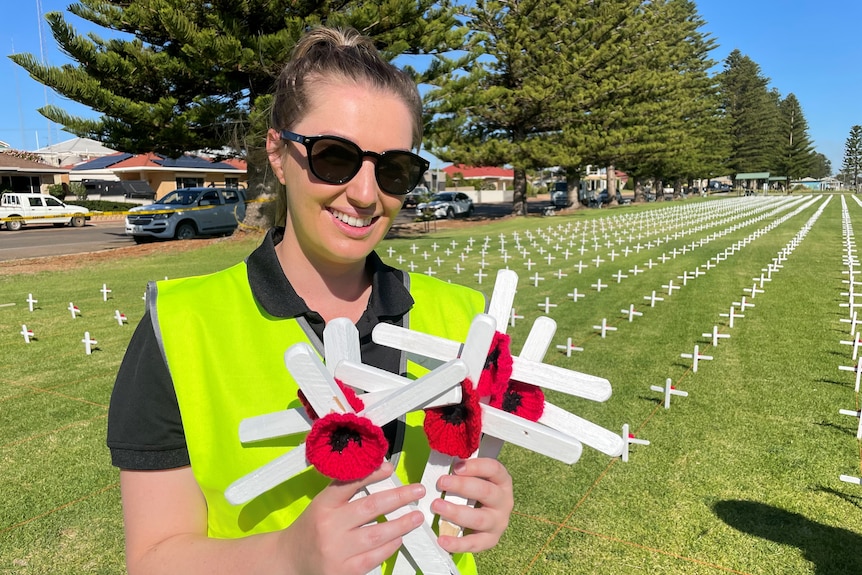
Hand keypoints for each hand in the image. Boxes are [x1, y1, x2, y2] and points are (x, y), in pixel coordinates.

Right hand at [280, 462, 425, 574]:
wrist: (289, 561)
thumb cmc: (312, 528)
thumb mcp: (322, 504)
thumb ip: (347, 489)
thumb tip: (383, 470)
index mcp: (322, 505)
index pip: (349, 484)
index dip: (373, 474)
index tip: (391, 468)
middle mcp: (328, 527)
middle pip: (370, 507)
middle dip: (399, 497)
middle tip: (417, 491)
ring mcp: (336, 551)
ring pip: (377, 534)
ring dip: (402, 524)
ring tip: (416, 516)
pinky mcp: (343, 572)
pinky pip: (374, 557)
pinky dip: (390, 546)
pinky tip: (399, 538)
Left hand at [431, 457, 513, 553]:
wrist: (489, 518)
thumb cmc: (477, 492)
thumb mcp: (476, 478)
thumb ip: (464, 471)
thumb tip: (442, 461)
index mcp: (502, 481)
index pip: (494, 469)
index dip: (476, 466)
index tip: (456, 466)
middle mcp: (504, 501)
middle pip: (485, 491)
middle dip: (462, 486)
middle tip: (442, 482)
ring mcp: (498, 522)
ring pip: (479, 518)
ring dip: (456, 512)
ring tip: (437, 506)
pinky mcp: (490, 540)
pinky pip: (474, 543)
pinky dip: (457, 543)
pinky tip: (442, 540)